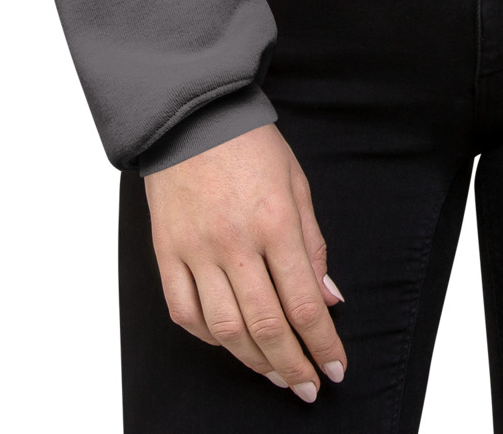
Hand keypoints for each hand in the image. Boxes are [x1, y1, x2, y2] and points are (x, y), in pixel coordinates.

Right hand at [145, 123, 348, 402]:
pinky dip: (208, 337)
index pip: (304, 303)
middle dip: (293, 365)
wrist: (192, 116)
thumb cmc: (250, 144)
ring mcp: (196, 250)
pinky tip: (229, 342)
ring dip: (255, 361)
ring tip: (275, 374)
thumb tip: (329, 300)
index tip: (336, 368)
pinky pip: (185, 313)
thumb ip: (312, 244)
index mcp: (275, 222)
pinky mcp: (166, 253)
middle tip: (308, 387)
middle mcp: (235, 242)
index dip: (324, 344)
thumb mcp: (296, 183)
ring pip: (226, 329)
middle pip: (267, 325)